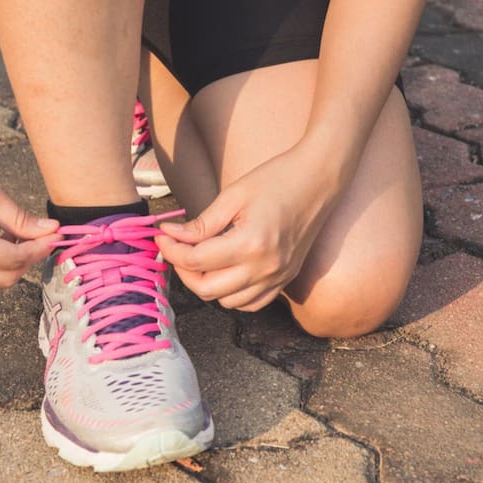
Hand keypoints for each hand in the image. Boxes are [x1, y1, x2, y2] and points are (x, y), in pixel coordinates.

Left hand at [156, 145, 341, 311]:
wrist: (319, 179)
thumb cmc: (277, 179)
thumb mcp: (233, 196)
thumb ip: (201, 223)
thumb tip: (171, 235)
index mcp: (251, 244)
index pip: (196, 261)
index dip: (172, 249)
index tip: (162, 235)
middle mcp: (265, 268)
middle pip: (207, 289)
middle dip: (183, 270)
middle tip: (176, 248)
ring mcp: (278, 277)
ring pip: (227, 302)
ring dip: (207, 284)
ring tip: (200, 258)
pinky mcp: (286, 279)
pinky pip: (251, 303)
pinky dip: (232, 295)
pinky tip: (225, 272)